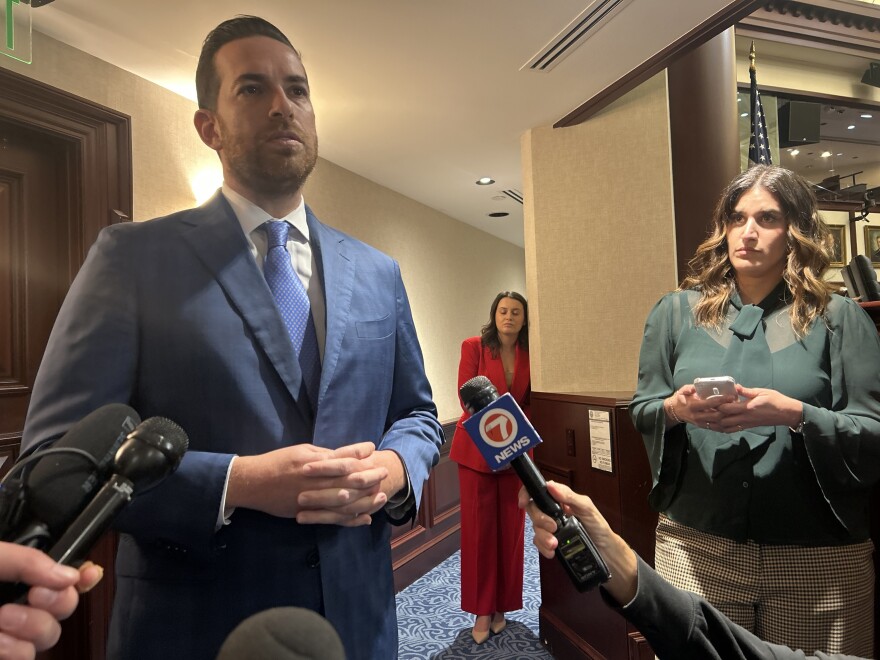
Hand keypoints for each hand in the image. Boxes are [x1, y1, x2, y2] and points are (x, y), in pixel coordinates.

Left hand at [0, 543, 103, 658]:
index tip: (90, 573)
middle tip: (34, 594)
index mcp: (17, 578)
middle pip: (66, 606)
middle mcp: (19, 604)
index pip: (61, 575)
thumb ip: (27, 559)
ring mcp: (12, 634)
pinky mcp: (6, 655)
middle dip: (58, 601)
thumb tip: (70, 576)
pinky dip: (15, 650)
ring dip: (32, 626)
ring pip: (50, 635)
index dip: (84, 575)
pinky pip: (27, 657)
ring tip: (2, 618)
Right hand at [227, 442, 392, 526]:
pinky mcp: (307, 513)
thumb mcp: (301, 452)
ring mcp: (312, 499)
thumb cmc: (277, 463)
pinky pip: (332, 518)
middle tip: (385, 473)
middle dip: (369, 476)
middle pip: (348, 480)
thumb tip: (344, 456)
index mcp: (314, 463)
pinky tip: (364, 518)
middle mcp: (315, 481)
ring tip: (381, 497)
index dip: (360, 456)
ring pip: (344, 502)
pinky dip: (350, 519)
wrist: (252, 483)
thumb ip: (323, 455)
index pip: (342, 459)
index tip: (375, 450)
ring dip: (365, 500)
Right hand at [518, 482, 637, 604]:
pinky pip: (539, 543)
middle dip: (540, 520)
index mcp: (561, 500)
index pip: (539, 491)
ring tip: (555, 544)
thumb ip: (570, 496)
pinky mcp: (551, 542)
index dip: (528, 494)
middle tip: (554, 528)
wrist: (605, 552)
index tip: (524, 502)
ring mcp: (551, 528)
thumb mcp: (587, 508)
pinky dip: (544, 548)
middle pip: (534, 510)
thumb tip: (551, 485)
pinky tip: (552, 551)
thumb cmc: (599, 527)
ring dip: (543, 537)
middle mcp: (553, 512)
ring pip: (535, 528)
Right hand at [665, 385, 734, 429]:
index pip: (709, 403)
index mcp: (693, 406)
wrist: (675, 412)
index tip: (730, 396)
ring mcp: (701, 423)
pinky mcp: (704, 427)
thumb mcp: (681, 391)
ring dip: (729, 420)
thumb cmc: (680, 399)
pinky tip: (736, 425)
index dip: (720, 400)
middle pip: (716, 416)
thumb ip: (688, 389)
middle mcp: (698, 417)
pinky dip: (727, 427)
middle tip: (737, 405)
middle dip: (728, 411)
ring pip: (718, 424)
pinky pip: (717, 429)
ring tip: (738, 414)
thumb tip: (694, 387)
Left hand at [714, 386, 801, 431]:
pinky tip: (718, 424)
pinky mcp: (748, 427)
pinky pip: (733, 430)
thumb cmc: (775, 400)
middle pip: (723, 420)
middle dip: (713, 415)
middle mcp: (745, 418)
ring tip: (709, 417)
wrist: (786, 413)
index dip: (717, 405)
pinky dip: (723, 428)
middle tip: (706, 409)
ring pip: (726, 428)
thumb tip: (735, 386)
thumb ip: (746, 391)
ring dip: (716, 423)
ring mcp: (746, 424)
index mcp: (747, 408)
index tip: (711, 399)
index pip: (727, 408)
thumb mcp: (761, 392)